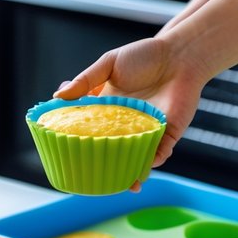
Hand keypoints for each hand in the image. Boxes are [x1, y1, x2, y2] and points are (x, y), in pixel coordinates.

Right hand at [53, 36, 207, 171]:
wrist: (179, 55)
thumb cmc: (145, 55)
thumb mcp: (109, 63)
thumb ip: (85, 80)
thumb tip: (58, 95)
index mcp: (109, 108)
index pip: (91, 129)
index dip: (80, 141)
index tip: (67, 151)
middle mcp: (126, 123)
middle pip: (111, 148)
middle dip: (102, 164)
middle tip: (90, 176)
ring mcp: (146, 131)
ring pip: (134, 157)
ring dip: (127, 171)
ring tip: (119, 182)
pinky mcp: (167, 134)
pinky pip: (159, 154)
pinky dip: (151, 162)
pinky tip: (143, 166)